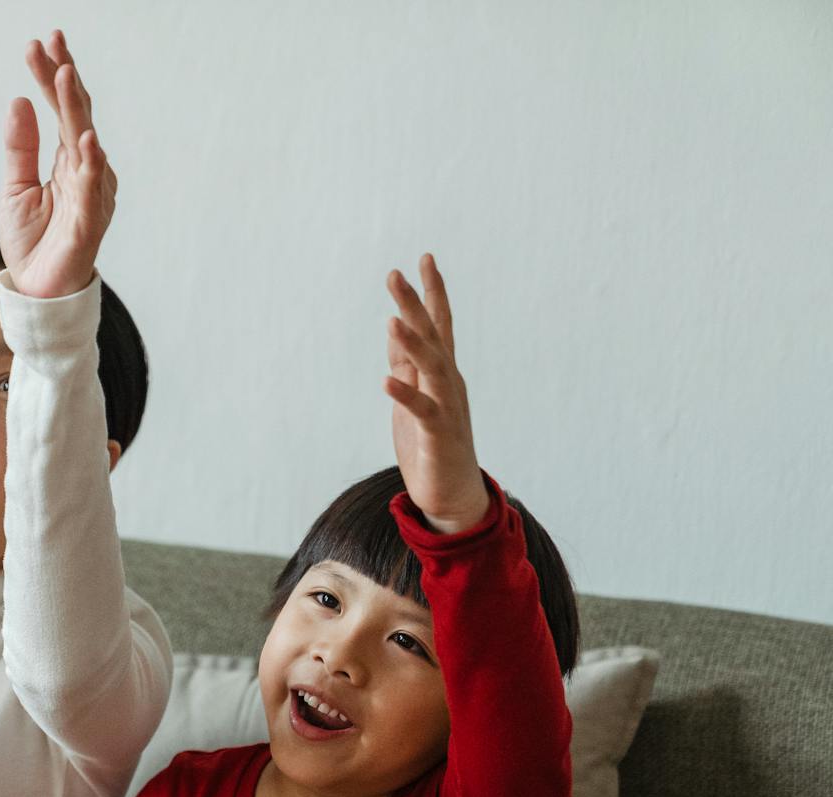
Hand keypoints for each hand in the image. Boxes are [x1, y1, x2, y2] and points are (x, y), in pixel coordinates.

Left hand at [0, 30, 117, 298]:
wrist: (36, 292)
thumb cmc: (33, 242)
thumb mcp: (15, 188)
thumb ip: (20, 148)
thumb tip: (18, 101)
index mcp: (68, 160)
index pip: (63, 110)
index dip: (52, 76)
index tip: (40, 43)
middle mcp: (86, 170)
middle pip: (77, 115)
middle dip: (64, 78)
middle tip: (51, 42)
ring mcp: (91, 193)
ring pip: (85, 142)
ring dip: (76, 109)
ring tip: (65, 75)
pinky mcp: (89, 222)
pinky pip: (92, 188)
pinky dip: (91, 162)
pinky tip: (86, 137)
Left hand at [383, 254, 488, 533]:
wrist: (452, 495)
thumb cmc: (430, 445)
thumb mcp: (412, 397)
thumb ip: (407, 364)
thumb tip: (396, 329)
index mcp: (441, 373)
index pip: (439, 324)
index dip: (431, 292)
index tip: (423, 258)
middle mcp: (449, 383)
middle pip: (434, 335)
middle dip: (416, 304)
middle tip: (398, 272)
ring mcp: (447, 407)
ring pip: (432, 368)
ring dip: (412, 343)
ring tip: (392, 318)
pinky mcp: (439, 435)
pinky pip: (423, 411)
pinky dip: (405, 395)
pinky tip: (386, 381)